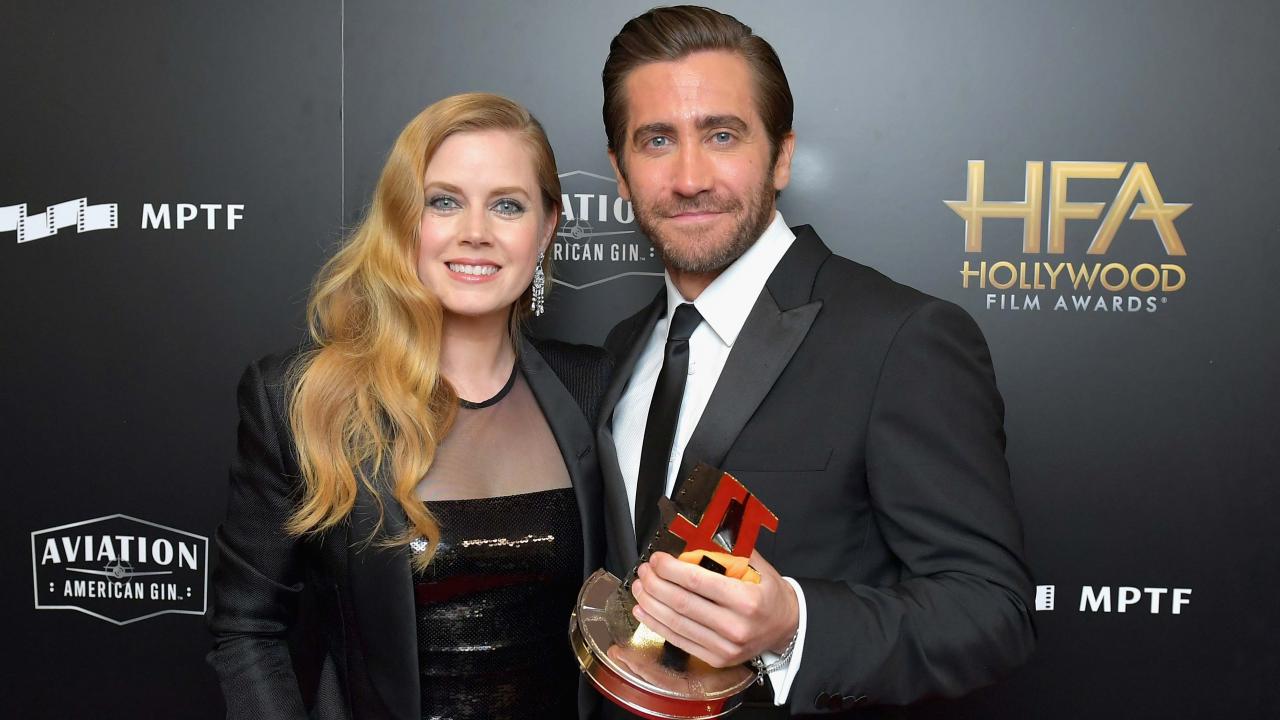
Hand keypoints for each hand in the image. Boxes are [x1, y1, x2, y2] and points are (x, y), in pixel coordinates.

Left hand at [630, 550, 797, 667]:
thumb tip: (691, 535)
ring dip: (651, 603)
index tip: (657, 559)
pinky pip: (679, 641)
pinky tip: (645, 610)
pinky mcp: (716, 659)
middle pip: (682, 603)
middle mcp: (735, 626)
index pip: (697, 581)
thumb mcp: (755, 564)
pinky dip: (657, 624)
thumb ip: (725, 550)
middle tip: (644, 570)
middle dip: (655, 584)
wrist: (785, 626)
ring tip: (640, 587)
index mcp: (746, 599)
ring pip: (676, 623)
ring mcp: (725, 647)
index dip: (670, 569)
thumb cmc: (767, 591)